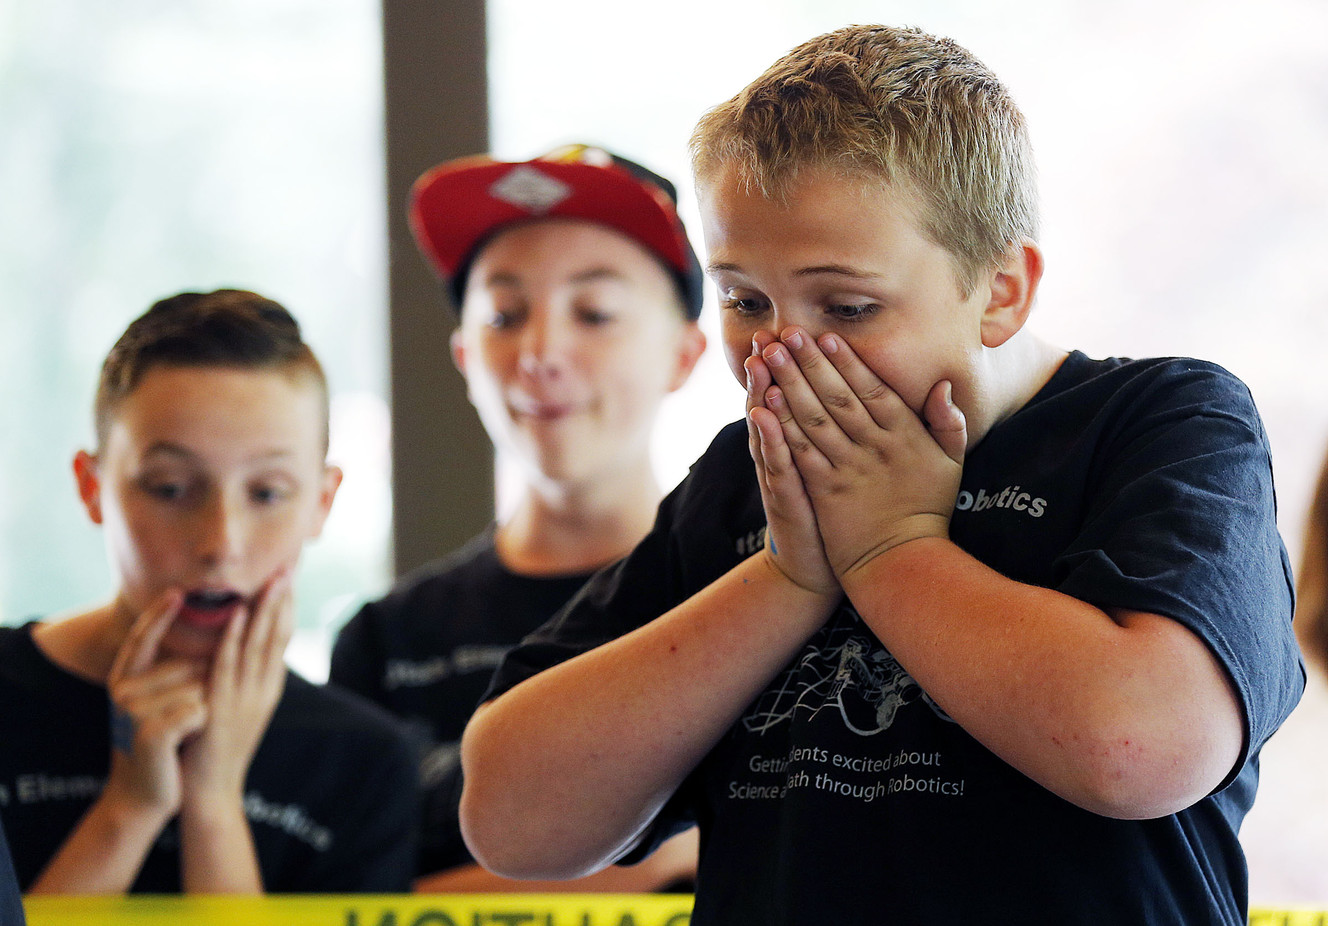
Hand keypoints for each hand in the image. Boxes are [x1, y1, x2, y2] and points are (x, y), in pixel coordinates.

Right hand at [105, 591, 207, 818]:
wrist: (144, 797)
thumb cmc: (164, 742)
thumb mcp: (162, 702)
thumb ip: (172, 670)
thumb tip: (206, 633)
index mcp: (126, 678)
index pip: (144, 637)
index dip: (159, 615)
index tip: (177, 590)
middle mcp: (122, 690)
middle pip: (191, 666)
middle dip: (206, 688)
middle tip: (183, 720)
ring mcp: (132, 711)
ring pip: (199, 688)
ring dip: (205, 710)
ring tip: (184, 733)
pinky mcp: (149, 732)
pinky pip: (198, 711)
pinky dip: (201, 725)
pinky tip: (183, 743)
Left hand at [179, 570, 292, 807]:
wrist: (211, 794)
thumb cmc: (216, 749)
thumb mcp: (239, 709)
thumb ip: (244, 680)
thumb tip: (244, 649)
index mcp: (269, 687)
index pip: (283, 637)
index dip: (287, 604)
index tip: (290, 574)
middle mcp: (265, 689)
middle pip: (279, 634)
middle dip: (285, 597)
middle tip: (290, 563)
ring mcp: (247, 698)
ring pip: (261, 645)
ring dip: (267, 608)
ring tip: (273, 577)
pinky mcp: (223, 707)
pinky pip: (229, 665)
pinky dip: (235, 636)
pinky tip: (238, 613)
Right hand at [745, 330, 838, 595]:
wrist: (821, 565)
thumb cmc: (839, 514)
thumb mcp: (841, 469)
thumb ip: (848, 434)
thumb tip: (858, 397)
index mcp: (807, 443)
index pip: (798, 396)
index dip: (795, 365)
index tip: (792, 330)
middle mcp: (788, 453)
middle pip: (776, 403)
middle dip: (771, 368)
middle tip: (765, 333)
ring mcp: (782, 474)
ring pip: (769, 428)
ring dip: (760, 394)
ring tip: (756, 363)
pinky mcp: (785, 496)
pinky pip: (776, 464)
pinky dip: (768, 439)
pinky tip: (762, 416)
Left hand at [759, 327, 966, 577]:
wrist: (901, 561)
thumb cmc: (927, 509)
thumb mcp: (950, 463)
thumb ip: (948, 423)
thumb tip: (943, 386)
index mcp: (904, 435)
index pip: (871, 389)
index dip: (846, 362)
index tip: (825, 336)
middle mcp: (874, 447)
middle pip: (836, 396)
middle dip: (809, 362)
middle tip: (787, 333)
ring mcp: (848, 468)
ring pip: (814, 419)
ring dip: (788, 385)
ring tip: (768, 357)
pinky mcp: (825, 490)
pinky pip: (801, 452)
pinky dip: (781, 426)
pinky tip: (763, 404)